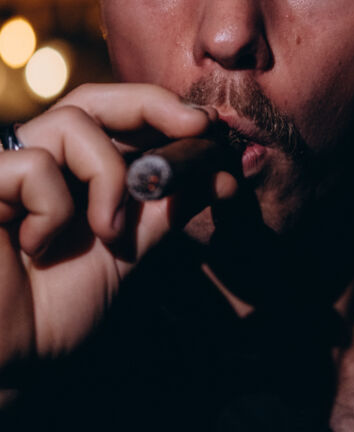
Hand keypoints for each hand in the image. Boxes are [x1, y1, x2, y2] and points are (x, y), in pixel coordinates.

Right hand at [0, 83, 237, 371]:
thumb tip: (223, 174)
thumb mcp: (126, 251)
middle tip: (195, 126)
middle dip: (151, 106)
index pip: (112, 115)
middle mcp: (34, 157)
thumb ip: (165, 209)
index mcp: (67, 171)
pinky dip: (52, 209)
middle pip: (92, 99)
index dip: (160, 110)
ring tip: (108, 232)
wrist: (7, 362)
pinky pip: (34, 166)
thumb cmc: (55, 307)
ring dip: (108, 179)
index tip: (207, 127)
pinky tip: (36, 247)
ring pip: (72, 125)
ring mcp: (3, 166)